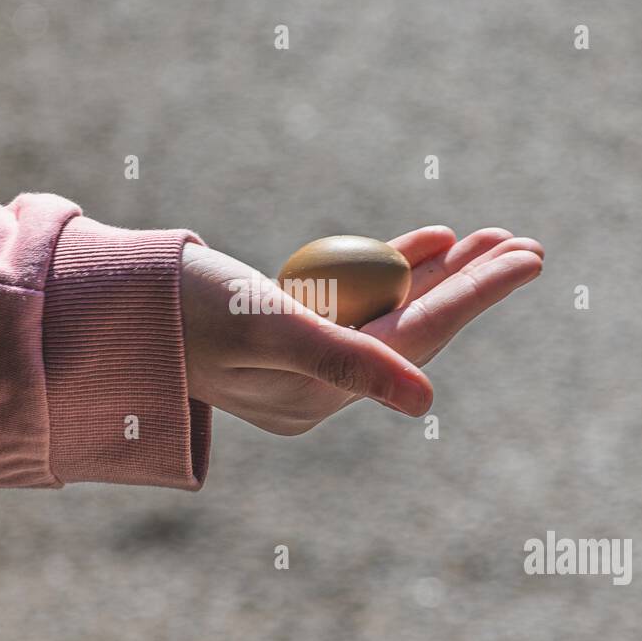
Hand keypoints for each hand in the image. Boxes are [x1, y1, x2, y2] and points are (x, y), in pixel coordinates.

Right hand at [180, 226, 542, 434]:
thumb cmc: (183, 310)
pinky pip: (357, 296)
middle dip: (471, 284)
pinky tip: (433, 240)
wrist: (113, 305)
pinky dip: (390, 267)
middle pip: (415, 325)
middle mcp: (320, 385)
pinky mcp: (290, 328)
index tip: (529, 258)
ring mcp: (306, 357)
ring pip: (392, 307)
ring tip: (493, 236)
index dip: (476, 295)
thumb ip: (346, 362)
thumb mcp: (266, 326)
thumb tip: (426, 404)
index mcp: (319, 395)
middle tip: (528, 243)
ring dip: (440, 272)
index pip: (418, 339)